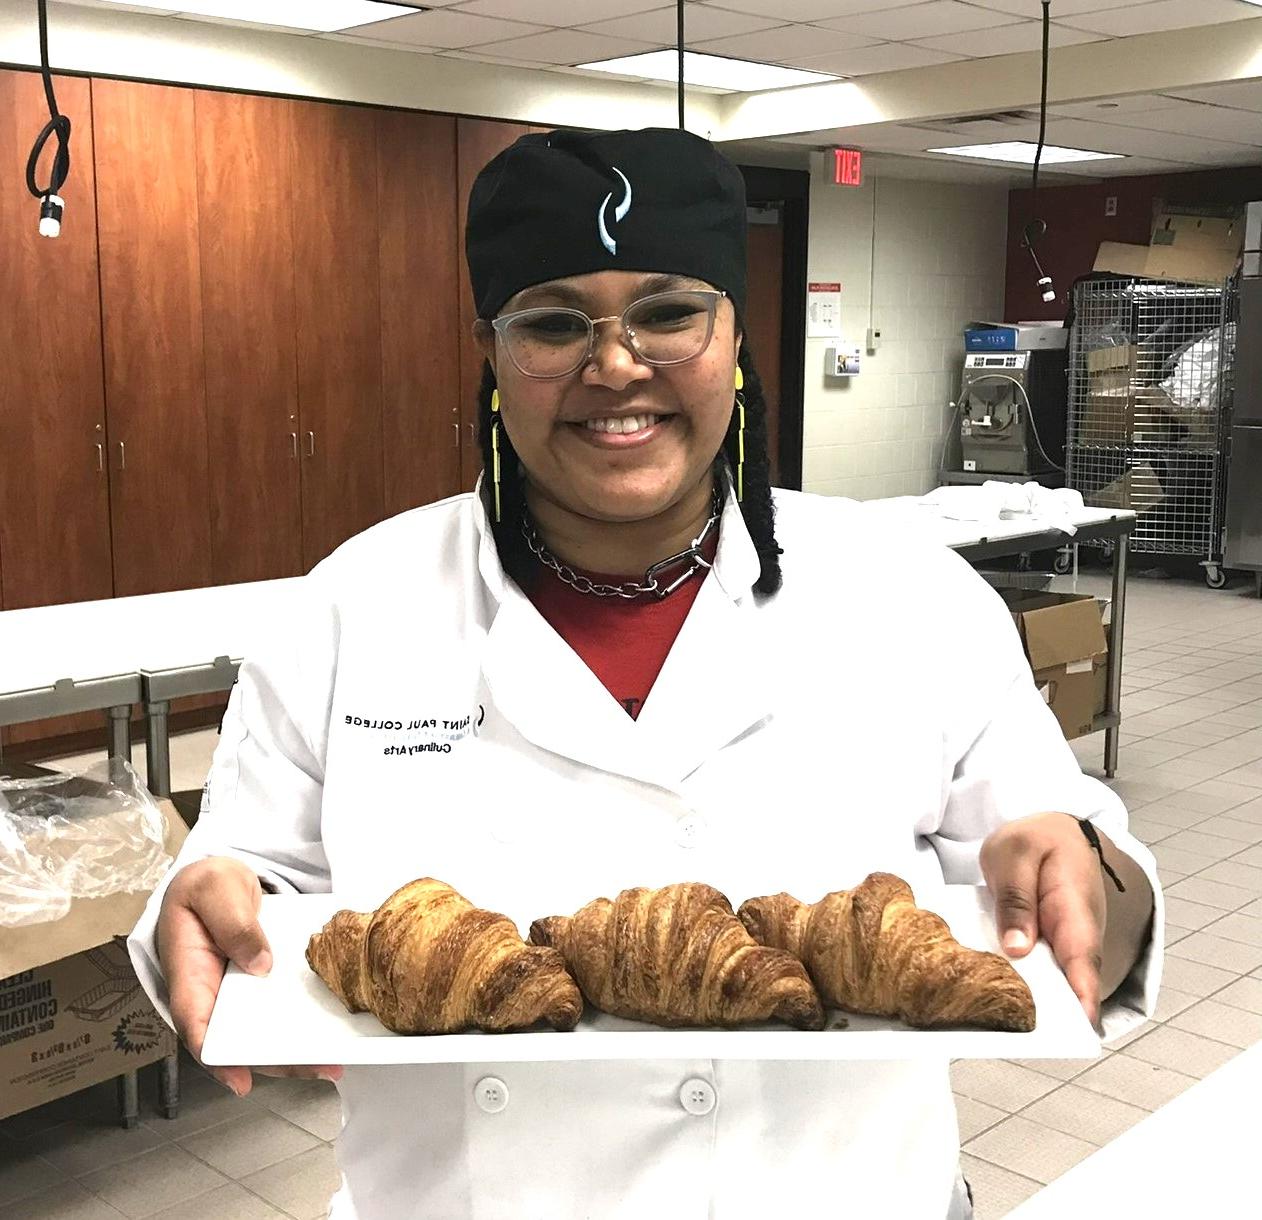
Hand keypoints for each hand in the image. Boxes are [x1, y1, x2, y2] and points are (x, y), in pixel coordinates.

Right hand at [157, 856, 342, 1096]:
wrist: (219, 876)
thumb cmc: (206, 884)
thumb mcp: (214, 889)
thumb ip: (232, 922)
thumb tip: (259, 963)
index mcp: (189, 974)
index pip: (196, 1024)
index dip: (217, 1057)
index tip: (241, 1078)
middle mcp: (213, 994)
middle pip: (238, 1040)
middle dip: (274, 1062)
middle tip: (316, 1069)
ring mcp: (239, 993)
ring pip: (262, 1032)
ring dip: (294, 1052)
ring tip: (332, 1064)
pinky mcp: (261, 984)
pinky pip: (279, 1010)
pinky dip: (300, 1024)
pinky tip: (330, 1034)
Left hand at [979, 813, 1106, 1025]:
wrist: (1054, 831)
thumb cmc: (1038, 841)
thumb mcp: (1016, 855)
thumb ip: (1016, 897)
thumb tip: (1018, 948)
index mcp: (1075, 911)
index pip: (1084, 963)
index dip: (1082, 1000)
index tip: (1076, 1030)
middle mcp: (1075, 937)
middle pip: (1066, 985)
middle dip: (1045, 1012)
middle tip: (1012, 1032)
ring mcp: (1061, 944)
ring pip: (1047, 982)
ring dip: (1025, 999)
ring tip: (990, 1015)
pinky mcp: (1043, 946)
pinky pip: (1031, 970)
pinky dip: (1013, 979)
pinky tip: (984, 989)